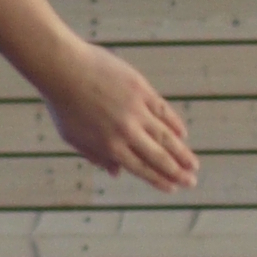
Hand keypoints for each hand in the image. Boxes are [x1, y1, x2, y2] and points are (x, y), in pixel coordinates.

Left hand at [39, 37, 197, 193]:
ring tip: (194, 164)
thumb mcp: (73, 137)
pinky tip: (182, 133)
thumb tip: (116, 173)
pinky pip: (162, 110)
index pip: (141, 169)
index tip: (173, 188)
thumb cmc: (63, 104)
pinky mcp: (140, 89)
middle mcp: (126, 131)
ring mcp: (136, 109)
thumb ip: (95, 156)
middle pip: (158, 156)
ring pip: (165, 135)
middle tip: (191, 181)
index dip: (159, 180)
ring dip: (182, 152)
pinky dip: (174, 123)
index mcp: (110, 146)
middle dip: (177, 172)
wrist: (63, 68)